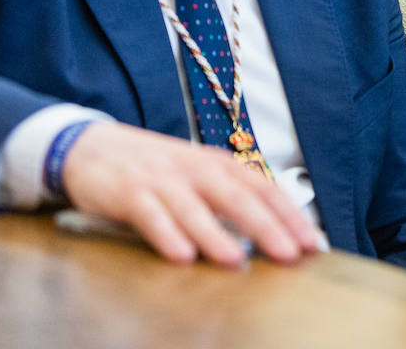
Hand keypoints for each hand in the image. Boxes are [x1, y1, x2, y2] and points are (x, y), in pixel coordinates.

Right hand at [60, 123, 320, 266]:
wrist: (93, 146)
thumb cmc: (156, 167)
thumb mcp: (198, 174)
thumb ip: (229, 197)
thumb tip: (272, 229)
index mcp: (218, 165)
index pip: (263, 188)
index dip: (289, 214)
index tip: (312, 241)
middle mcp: (195, 169)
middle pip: (237, 197)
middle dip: (266, 226)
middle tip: (289, 254)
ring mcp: (162, 180)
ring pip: (194, 208)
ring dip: (215, 234)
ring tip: (235, 260)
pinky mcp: (129, 192)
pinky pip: (150, 215)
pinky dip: (167, 234)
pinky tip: (182, 255)